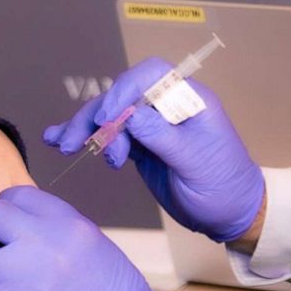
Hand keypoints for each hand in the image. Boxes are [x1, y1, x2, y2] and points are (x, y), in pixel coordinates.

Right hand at [44, 57, 265, 242]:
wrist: (231, 215)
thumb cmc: (224, 187)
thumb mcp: (196, 164)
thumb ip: (163, 138)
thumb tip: (130, 116)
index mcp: (189, 100)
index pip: (151, 76)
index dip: (124, 90)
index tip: (107, 119)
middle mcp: (168, 106)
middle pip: (122, 95)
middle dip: (96, 116)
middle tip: (75, 143)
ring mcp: (152, 125)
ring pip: (111, 115)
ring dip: (85, 128)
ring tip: (64, 147)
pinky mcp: (140, 145)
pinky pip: (109, 135)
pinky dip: (86, 137)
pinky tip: (58, 140)